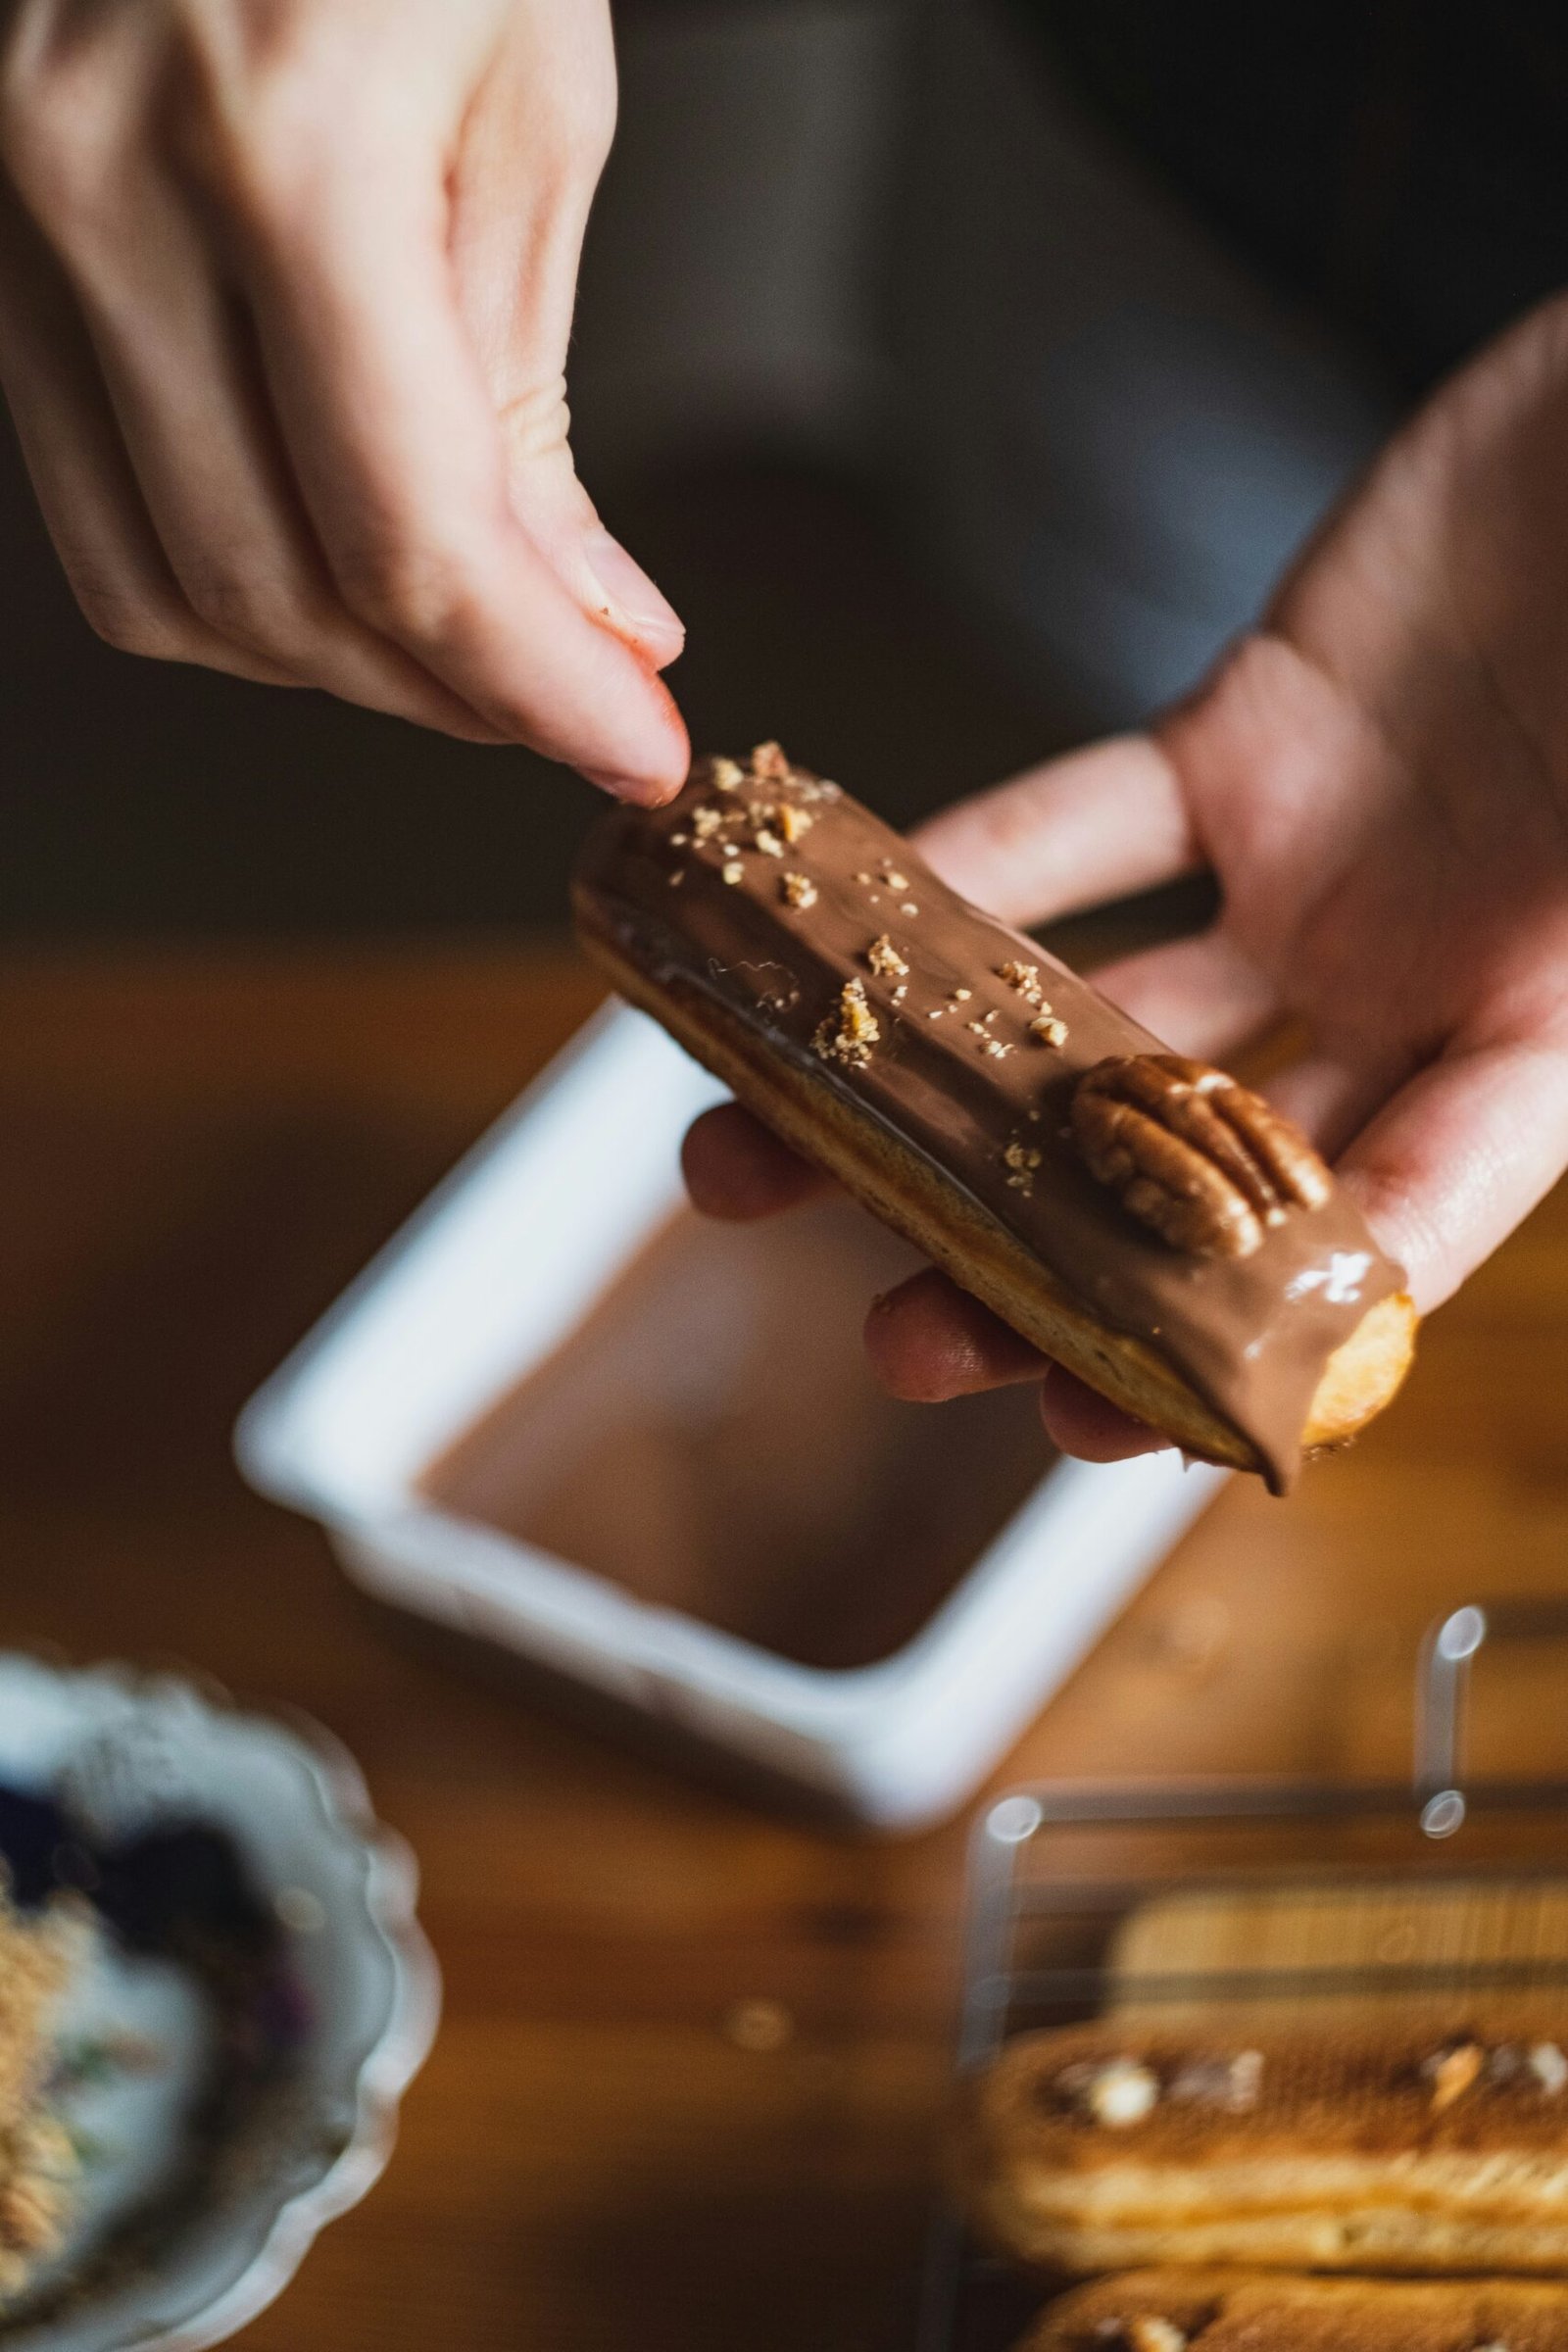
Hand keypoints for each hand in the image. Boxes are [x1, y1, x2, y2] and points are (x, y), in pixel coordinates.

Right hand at [0, 0, 686, 796]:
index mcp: (281, 144)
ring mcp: (16, 223)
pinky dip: (242, 582)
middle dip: (456, 694)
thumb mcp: (535, 109)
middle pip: (283, 595)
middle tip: (580, 701)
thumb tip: (584, 627)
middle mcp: (105, 194)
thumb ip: (534, 402)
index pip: (410, 538)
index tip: (636, 751)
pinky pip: (101, 510)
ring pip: (174, 590)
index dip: (537, 692)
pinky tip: (349, 561)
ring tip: (477, 641)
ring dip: (346, 665)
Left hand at [685, 295, 1567, 1457]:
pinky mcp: (1249, 742)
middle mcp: (1424, 986)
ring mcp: (1327, 873)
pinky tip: (842, 928)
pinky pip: (1089, 826)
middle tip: (901, 1336)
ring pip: (1105, 1020)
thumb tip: (1451, 1192)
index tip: (1093, 1429)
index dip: (1245, 1343)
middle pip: (1207, 1166)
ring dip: (944, 1091)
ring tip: (775, 1156)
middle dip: (1043, 1260)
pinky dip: (970, 872)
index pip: (1395, 1229)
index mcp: (1553, 1035)